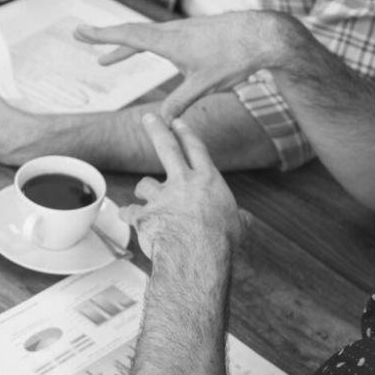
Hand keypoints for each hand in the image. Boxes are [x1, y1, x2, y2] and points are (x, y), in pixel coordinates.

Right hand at [74, 11, 295, 118]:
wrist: (263, 35)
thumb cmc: (234, 57)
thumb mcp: (204, 85)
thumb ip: (180, 102)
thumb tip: (161, 122)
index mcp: (169, 41)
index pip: (128, 36)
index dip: (101, 36)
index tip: (79, 32)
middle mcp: (172, 31)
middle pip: (130, 33)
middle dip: (103, 39)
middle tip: (79, 36)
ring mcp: (182, 30)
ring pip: (145, 37)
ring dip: (124, 48)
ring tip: (106, 62)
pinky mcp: (193, 32)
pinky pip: (159, 38)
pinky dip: (143, 46)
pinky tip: (148, 55)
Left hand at [120, 114, 240, 274]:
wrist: (197, 256)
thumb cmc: (220, 243)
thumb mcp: (237, 226)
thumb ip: (239, 218)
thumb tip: (245, 219)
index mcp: (208, 181)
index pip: (196, 149)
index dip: (186, 133)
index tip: (178, 121)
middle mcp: (183, 183)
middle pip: (166, 147)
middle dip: (157, 129)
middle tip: (149, 117)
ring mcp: (161, 197)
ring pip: (145, 185)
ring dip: (145, 192)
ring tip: (145, 198)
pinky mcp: (144, 214)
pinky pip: (130, 211)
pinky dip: (129, 214)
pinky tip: (128, 217)